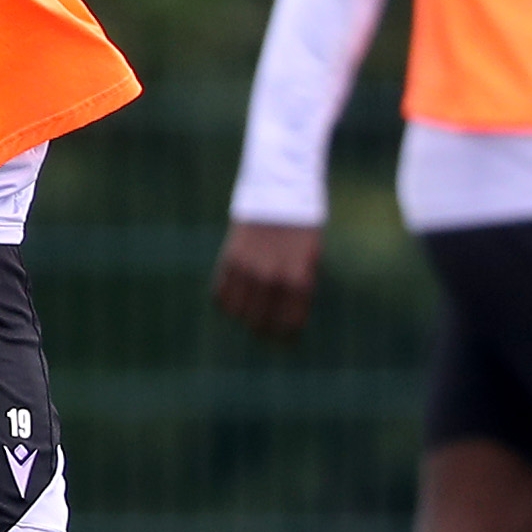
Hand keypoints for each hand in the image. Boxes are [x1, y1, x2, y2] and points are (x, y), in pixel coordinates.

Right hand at [212, 219, 325, 339]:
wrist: (278, 191)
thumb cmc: (300, 228)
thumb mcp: (310, 260)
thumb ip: (299, 291)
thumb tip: (285, 322)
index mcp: (299, 280)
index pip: (289, 325)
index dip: (286, 338)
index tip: (284, 340)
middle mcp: (272, 278)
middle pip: (261, 324)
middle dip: (264, 333)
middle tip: (265, 332)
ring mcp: (248, 269)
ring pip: (238, 313)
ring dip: (244, 318)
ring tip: (249, 314)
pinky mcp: (230, 259)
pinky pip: (221, 295)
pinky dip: (226, 303)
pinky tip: (235, 300)